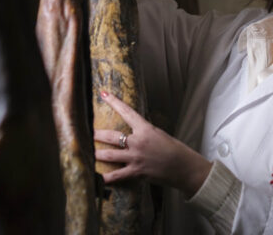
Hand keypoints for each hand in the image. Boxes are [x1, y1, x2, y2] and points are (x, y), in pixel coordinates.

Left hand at [94, 91, 211, 197]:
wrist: (184, 167)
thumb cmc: (175, 150)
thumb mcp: (159, 134)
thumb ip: (144, 133)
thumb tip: (133, 132)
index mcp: (146, 129)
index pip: (127, 112)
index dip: (114, 102)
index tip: (103, 94)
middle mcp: (138, 142)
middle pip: (112, 136)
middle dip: (98, 134)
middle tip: (88, 131)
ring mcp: (136, 158)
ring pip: (110, 155)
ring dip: (97, 153)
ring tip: (87, 152)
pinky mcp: (136, 172)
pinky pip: (116, 176)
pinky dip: (106, 178)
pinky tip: (96, 178)